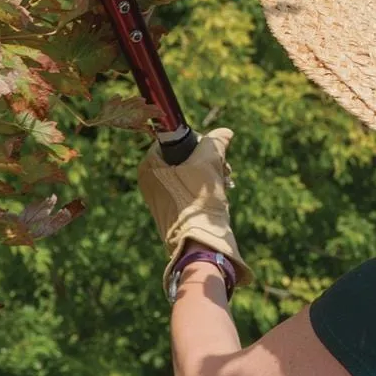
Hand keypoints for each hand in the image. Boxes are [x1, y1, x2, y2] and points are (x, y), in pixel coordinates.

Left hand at [137, 127, 252, 295]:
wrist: (198, 243)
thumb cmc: (198, 200)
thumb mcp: (209, 162)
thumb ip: (216, 142)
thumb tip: (225, 132)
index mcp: (148, 165)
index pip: (175, 140)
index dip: (199, 142)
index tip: (214, 152)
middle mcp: (149, 180)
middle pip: (184, 157)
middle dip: (209, 160)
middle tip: (225, 168)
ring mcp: (159, 197)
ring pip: (190, 173)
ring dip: (211, 173)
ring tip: (226, 182)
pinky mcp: (171, 210)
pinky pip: (190, 189)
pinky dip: (206, 188)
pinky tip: (220, 194)